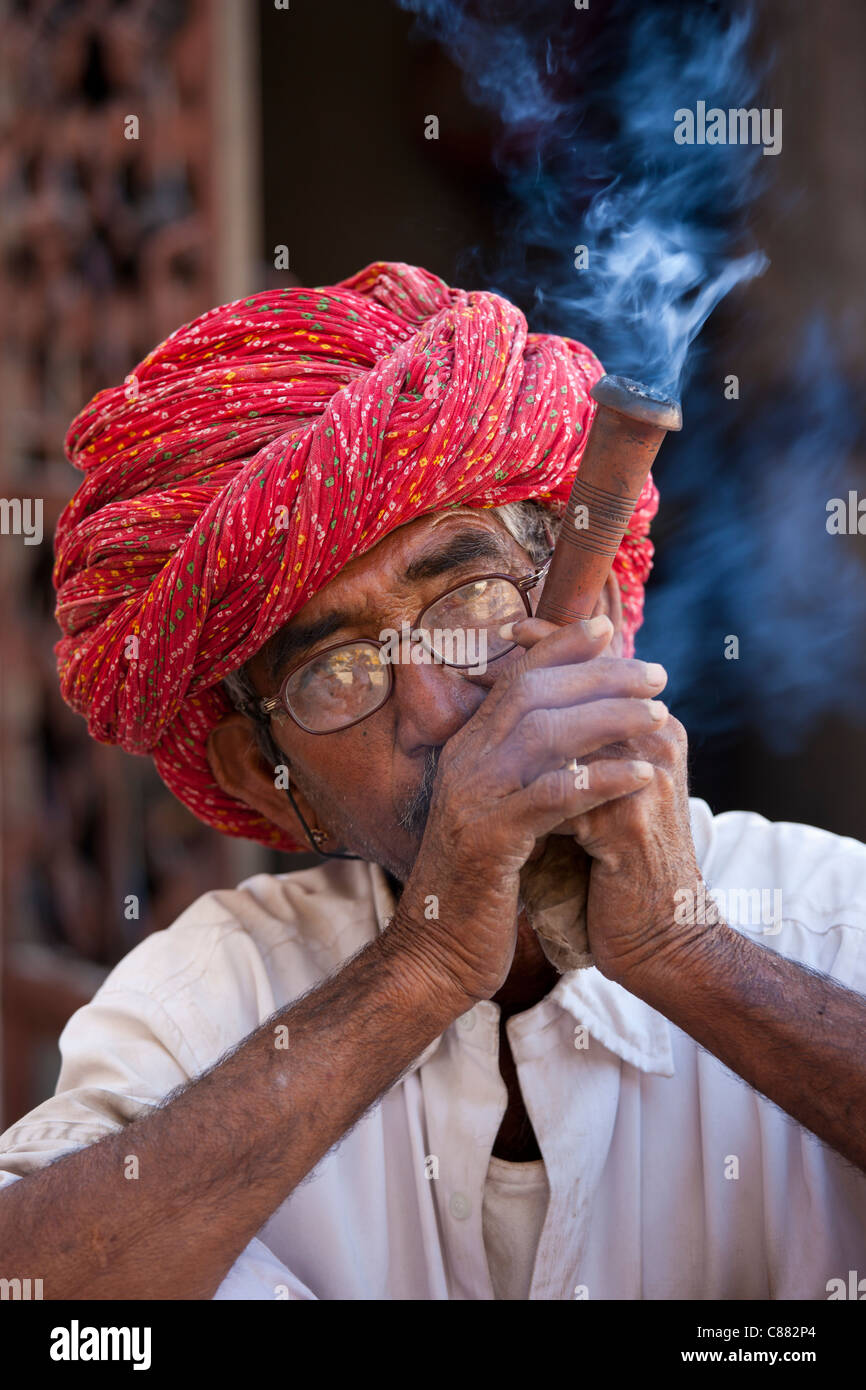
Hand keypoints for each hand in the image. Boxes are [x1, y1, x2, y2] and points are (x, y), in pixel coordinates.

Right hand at [387, 614, 672, 1005]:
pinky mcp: (488, 841)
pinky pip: (551, 796)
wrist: (438, 952)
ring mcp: (472, 800)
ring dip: (607, 718)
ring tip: (660, 714)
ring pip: (543, 735)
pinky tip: (643, 775)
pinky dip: (600, 779)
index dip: (559, 647)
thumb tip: (566, 735)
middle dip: (599, 676)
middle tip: (657, 674)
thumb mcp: (500, 813)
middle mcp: (464, 764)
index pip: (514, 679)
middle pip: (533, 694)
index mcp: (467, 751)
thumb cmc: (480, 884)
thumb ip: (522, 770)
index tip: (606, 628)